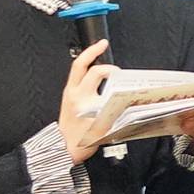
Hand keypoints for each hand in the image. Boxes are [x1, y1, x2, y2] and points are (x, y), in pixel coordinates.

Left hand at [55, 41, 115, 175]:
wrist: (64, 148)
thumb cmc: (81, 141)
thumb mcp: (104, 125)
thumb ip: (117, 109)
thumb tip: (129, 97)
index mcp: (82, 98)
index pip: (96, 73)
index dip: (111, 69)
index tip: (121, 73)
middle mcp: (74, 93)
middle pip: (80, 64)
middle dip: (93, 52)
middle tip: (103, 44)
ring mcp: (69, 94)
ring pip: (76, 68)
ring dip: (87, 57)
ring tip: (98, 49)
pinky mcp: (68, 96)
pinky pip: (76, 77)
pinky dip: (85, 68)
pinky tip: (93, 67)